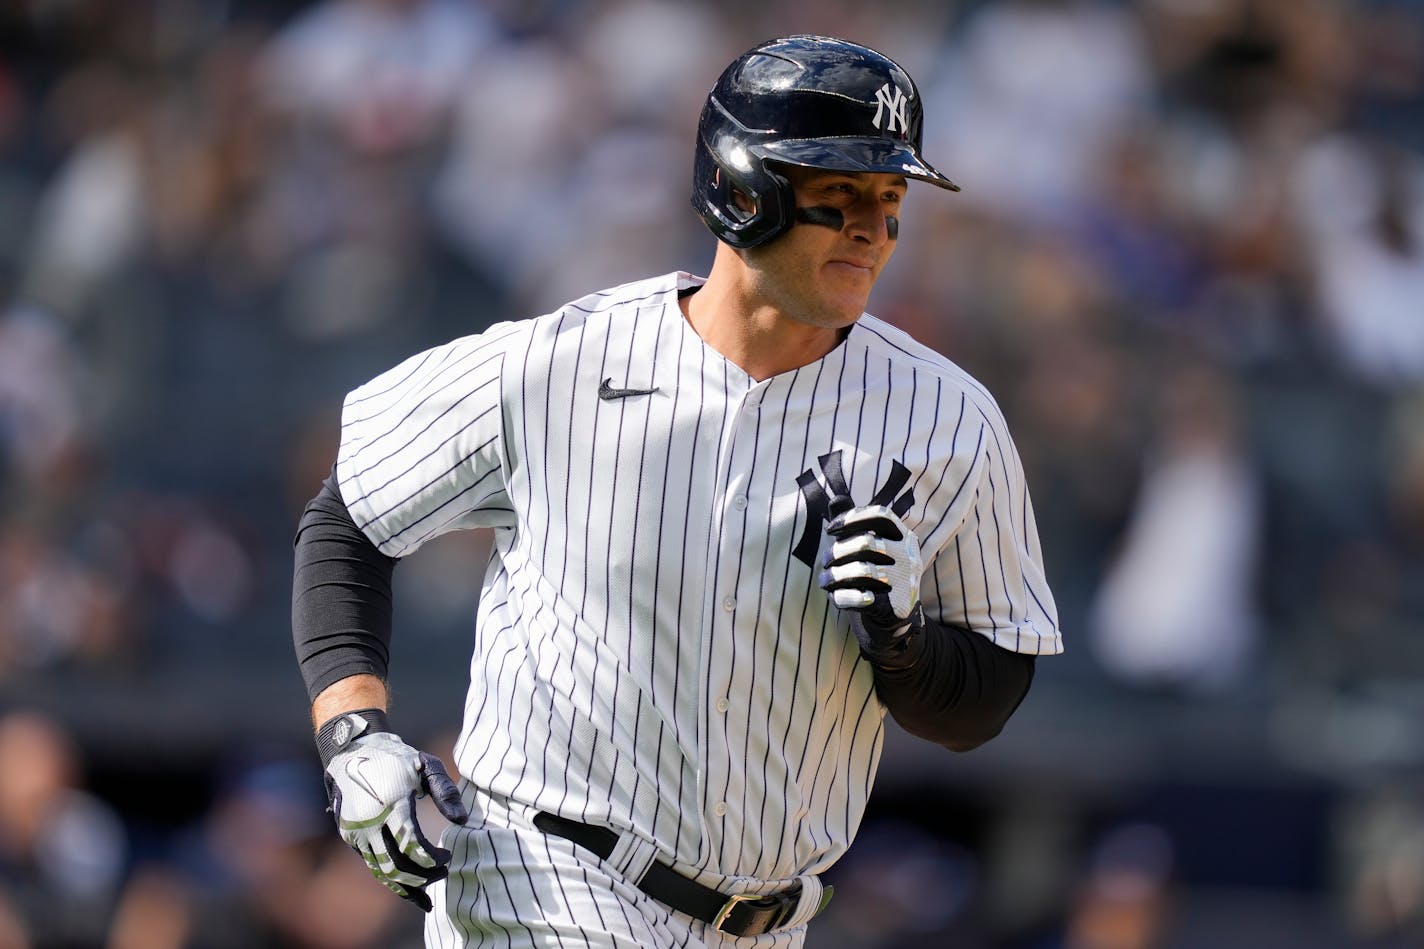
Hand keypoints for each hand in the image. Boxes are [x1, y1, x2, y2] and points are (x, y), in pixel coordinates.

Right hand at [322, 725, 468, 911]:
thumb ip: (446, 792)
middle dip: (423, 876)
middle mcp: (370, 823)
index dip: (433, 859)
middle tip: (443, 872)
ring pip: (381, 872)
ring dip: (406, 884)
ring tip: (428, 884)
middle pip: (397, 866)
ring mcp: (357, 832)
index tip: (448, 857)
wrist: (352, 750)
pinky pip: (371, 865)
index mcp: (392, 805)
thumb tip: (462, 821)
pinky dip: (389, 878)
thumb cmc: (396, 758)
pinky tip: (407, 885)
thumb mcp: (425, 765)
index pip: (413, 847)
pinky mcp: (349, 837)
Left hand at [818, 504, 923, 645]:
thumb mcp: (870, 546)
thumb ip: (854, 523)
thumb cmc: (876, 573)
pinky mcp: (896, 606)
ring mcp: (905, 581)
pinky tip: (834, 596)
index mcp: (903, 536)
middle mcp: (908, 556)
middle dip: (837, 551)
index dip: (852, 518)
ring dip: (834, 576)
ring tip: (823, 580)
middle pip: (867, 543)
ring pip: (862, 571)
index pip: (881, 515)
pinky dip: (843, 597)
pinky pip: (862, 599)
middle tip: (824, 561)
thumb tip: (835, 499)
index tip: (830, 529)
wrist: (894, 616)